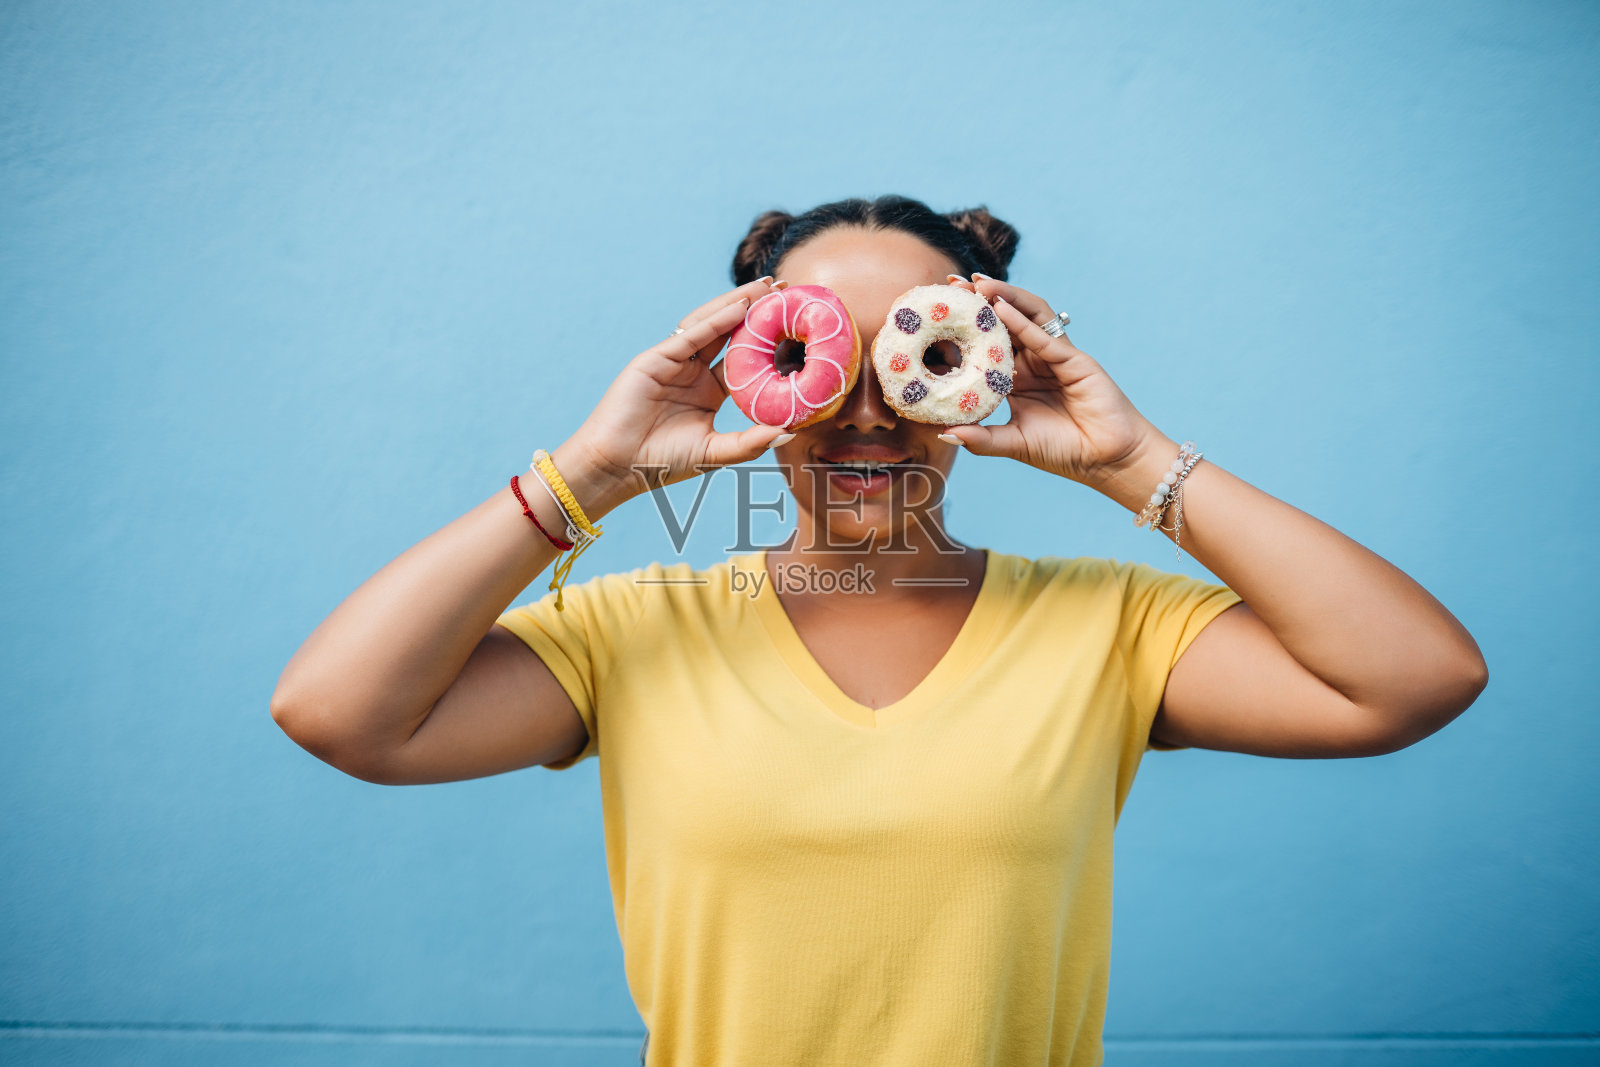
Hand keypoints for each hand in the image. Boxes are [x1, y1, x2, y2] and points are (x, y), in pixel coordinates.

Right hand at [556, 278, 790, 508]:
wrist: (617, 467)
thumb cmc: (662, 463)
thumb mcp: (715, 453)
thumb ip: (751, 442)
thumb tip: (790, 432)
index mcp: (709, 391)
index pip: (744, 358)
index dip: (768, 340)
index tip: (794, 324)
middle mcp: (693, 371)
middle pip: (730, 331)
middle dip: (756, 308)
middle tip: (786, 288)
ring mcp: (674, 362)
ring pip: (710, 324)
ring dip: (737, 303)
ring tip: (766, 287)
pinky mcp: (655, 359)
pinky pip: (690, 335)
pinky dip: (715, 320)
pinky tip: (740, 306)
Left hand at [937, 273, 1169, 484]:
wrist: (1106, 460)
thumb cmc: (1063, 451)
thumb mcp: (1014, 444)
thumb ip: (981, 440)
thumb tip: (944, 434)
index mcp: (1016, 378)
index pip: (986, 343)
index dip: (965, 326)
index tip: (939, 311)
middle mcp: (1033, 361)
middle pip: (1004, 322)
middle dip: (980, 301)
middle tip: (951, 284)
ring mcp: (1054, 357)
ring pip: (1027, 316)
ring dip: (1003, 297)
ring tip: (977, 285)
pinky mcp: (1075, 360)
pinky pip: (1045, 338)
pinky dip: (1023, 322)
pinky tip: (1001, 308)